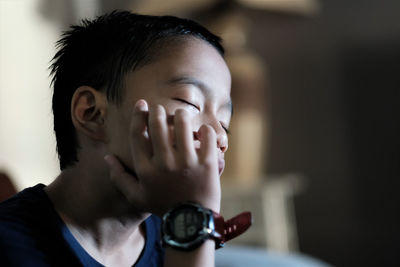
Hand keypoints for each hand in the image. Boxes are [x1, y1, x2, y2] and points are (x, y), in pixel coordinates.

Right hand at [104, 99, 220, 215]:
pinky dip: (204, 130)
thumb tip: (107, 157)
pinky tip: (201, 132)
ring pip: (182, 124)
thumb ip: (119, 177)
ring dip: (181, 115)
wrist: (191, 221)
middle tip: (161, 109)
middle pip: (158, 124)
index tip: (142, 104)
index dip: (138, 115)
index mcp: (146, 169)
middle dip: (159, 111)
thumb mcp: (137, 196)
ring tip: (181, 116)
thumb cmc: (163, 207)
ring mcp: (187, 162)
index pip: (137, 135)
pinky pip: (206, 135)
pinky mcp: (207, 163)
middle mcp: (165, 163)